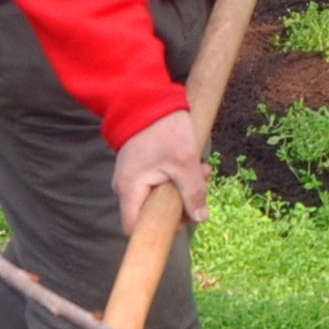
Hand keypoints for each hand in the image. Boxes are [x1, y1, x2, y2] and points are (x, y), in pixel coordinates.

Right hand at [112, 108, 207, 228]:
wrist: (148, 96)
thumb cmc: (163, 128)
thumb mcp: (185, 162)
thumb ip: (193, 193)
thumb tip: (200, 218)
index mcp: (130, 188)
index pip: (134, 227)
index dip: (156, 231)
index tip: (181, 222)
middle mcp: (125, 186)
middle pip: (151, 213)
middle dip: (180, 205)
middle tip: (201, 187)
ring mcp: (133, 177)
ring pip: (159, 197)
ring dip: (183, 189)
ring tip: (202, 171)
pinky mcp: (141, 168)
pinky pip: (159, 183)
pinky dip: (177, 178)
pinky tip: (193, 165)